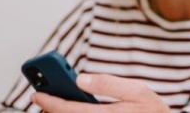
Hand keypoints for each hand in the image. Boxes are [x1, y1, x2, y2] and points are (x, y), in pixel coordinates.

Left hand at [31, 73, 168, 112]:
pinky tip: (70, 109)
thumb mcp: (137, 91)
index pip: (68, 110)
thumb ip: (108, 84)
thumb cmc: (152, 111)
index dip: (49, 101)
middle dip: (51, 108)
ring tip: (54, 102)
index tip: (37, 93)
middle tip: (42, 96)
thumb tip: (81, 79)